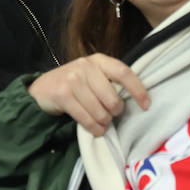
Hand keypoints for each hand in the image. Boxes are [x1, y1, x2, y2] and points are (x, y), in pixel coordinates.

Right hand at [28, 53, 149, 136]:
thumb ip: (111, 82)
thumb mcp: (93, 77)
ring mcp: (72, 79)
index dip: (137, 90)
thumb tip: (136, 102)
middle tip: (110, 115)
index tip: (146, 106)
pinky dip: (93, 128)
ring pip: (100, 112)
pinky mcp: (63, 94)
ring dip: (103, 123)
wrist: (43, 89)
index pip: (123, 73)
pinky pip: (86, 119)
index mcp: (98, 61)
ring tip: (100, 122)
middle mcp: (85, 66)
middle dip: (114, 113)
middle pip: (113, 99)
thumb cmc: (75, 85)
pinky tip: (95, 129)